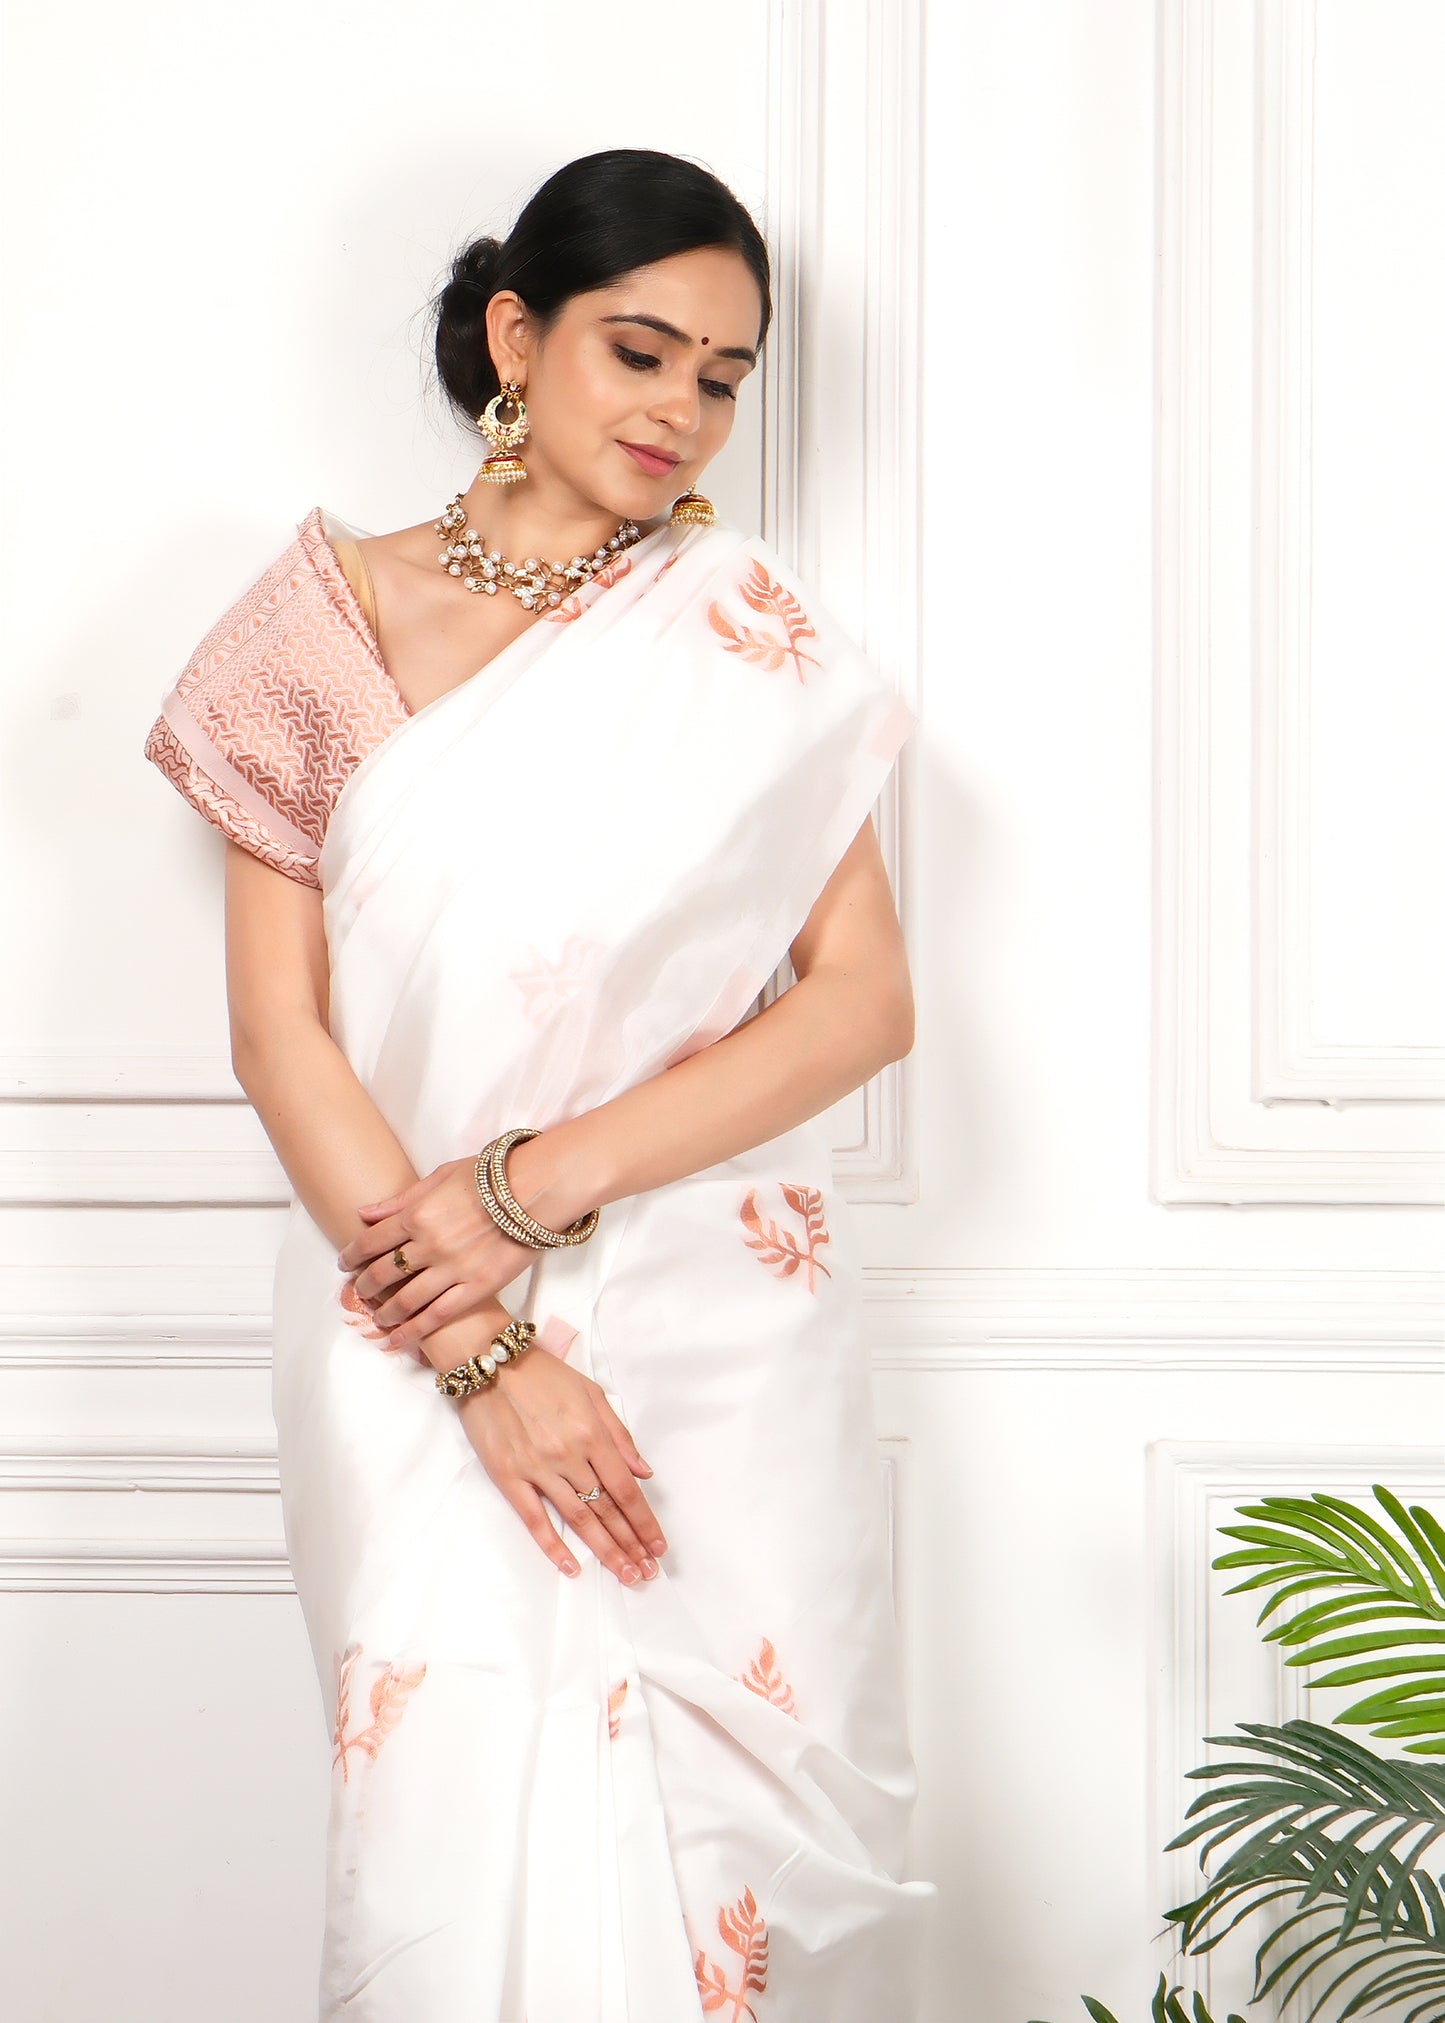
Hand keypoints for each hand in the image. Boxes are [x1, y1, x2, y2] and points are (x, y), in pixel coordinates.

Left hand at [338, 1136, 593, 1351]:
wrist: (537, 1189)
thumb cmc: (492, 1176)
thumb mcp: (441, 1176)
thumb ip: (402, 1199)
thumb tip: (365, 1213)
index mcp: (418, 1213)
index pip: (371, 1241)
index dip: (351, 1256)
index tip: (345, 1264)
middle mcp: (429, 1244)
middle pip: (383, 1274)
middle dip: (364, 1286)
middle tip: (358, 1293)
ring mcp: (452, 1269)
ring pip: (405, 1300)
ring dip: (385, 1313)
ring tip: (378, 1319)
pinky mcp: (476, 1288)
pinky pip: (437, 1316)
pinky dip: (413, 1332)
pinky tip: (398, 1341)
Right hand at [455, 1336, 667, 1587]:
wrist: (489, 1363)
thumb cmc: (544, 1375)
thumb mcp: (592, 1393)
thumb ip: (619, 1435)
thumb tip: (643, 1472)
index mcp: (592, 1434)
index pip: (625, 1489)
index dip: (644, 1521)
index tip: (658, 1546)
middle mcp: (568, 1456)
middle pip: (606, 1510)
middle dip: (631, 1544)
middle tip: (647, 1572)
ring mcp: (537, 1469)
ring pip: (578, 1519)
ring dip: (604, 1551)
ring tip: (624, 1574)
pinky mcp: (509, 1477)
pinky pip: (535, 1519)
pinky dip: (553, 1546)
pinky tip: (572, 1567)